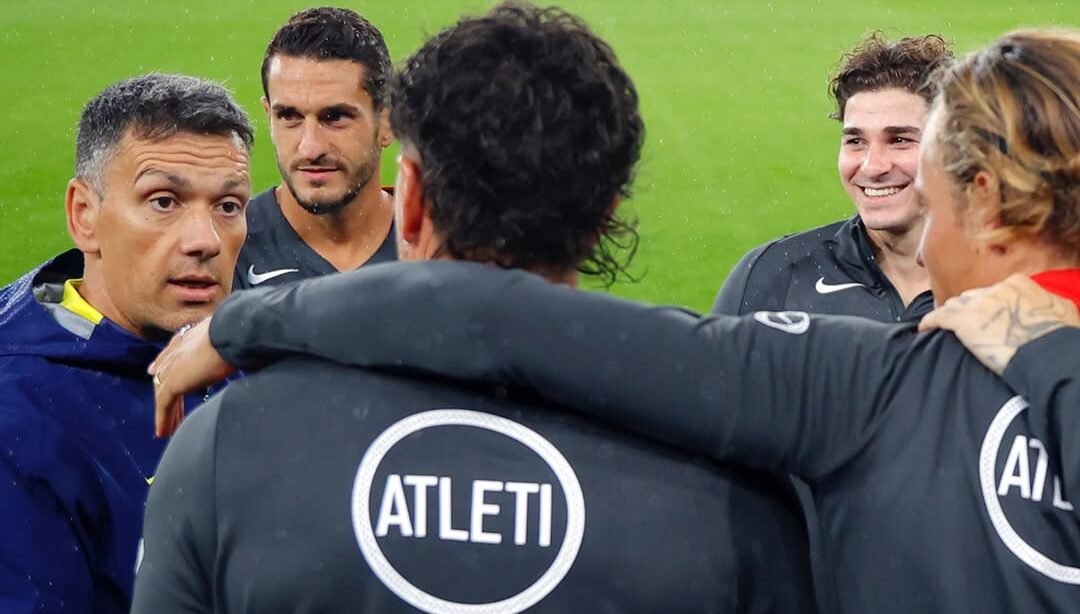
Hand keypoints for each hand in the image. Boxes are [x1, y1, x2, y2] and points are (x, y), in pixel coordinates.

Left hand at [148, 318, 235, 436]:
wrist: (228, 334)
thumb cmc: (234, 334)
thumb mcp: (226, 337)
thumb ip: (224, 343)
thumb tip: (240, 343)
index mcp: (186, 339)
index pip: (170, 356)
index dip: (164, 366)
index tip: (155, 372)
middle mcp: (174, 353)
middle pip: (163, 377)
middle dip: (165, 394)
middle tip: (167, 411)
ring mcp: (171, 369)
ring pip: (163, 394)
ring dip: (166, 412)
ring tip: (168, 429)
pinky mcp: (171, 384)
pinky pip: (163, 405)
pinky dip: (162, 419)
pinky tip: (164, 433)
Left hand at [918, 274, 1079, 374]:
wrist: (1046, 352)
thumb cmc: (1058, 336)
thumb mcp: (1062, 310)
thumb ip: (1048, 304)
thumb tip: (1049, 306)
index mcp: (1018, 284)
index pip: (996, 291)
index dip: (990, 305)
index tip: (990, 315)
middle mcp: (995, 289)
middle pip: (973, 297)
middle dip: (971, 310)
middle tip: (970, 326)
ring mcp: (977, 303)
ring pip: (955, 305)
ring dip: (951, 316)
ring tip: (947, 327)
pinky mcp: (962, 320)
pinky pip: (939, 318)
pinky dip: (930, 322)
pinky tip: (923, 329)